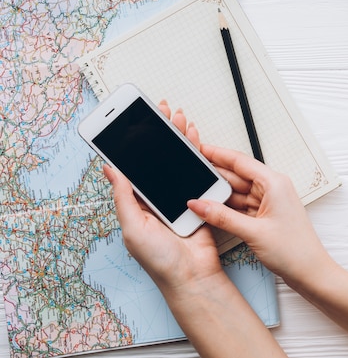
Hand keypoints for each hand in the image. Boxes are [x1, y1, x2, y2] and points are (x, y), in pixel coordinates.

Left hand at [104, 103, 223, 294]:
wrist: (193, 276)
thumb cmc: (160, 259)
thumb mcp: (133, 227)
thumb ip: (123, 196)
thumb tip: (109, 168)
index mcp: (136, 203)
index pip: (131, 166)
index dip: (131, 143)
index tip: (132, 122)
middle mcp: (156, 197)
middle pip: (155, 158)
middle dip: (157, 132)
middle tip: (157, 110)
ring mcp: (178, 196)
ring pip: (176, 160)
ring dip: (177, 137)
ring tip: (176, 117)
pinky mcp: (198, 198)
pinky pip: (196, 170)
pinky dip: (196, 152)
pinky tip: (193, 137)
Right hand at [187, 145, 332, 284]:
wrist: (310, 273)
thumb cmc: (295, 250)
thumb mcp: (253, 232)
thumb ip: (222, 217)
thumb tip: (198, 204)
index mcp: (274, 183)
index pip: (240, 161)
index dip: (217, 153)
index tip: (199, 149)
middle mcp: (272, 188)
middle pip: (236, 176)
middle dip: (214, 176)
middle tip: (190, 175)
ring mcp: (268, 202)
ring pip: (237, 192)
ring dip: (219, 195)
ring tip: (196, 194)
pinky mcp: (265, 216)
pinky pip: (240, 206)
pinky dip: (226, 208)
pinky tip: (211, 209)